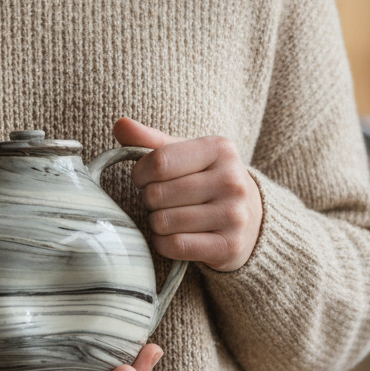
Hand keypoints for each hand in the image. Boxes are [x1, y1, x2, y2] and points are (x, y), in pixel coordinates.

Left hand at [113, 117, 262, 271]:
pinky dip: (163, 244)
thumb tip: (120, 124)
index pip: (158, 162)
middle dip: (149, 199)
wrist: (249, 217)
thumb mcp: (182, 153)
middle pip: (158, 194)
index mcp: (219, 149)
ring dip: (155, 223)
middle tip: (160, 200)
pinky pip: (175, 246)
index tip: (143, 178)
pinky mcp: (229, 246)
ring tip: (168, 216)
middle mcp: (231, 180)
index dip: (139, 174)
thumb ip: (149, 140)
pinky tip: (172, 236)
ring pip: (163, 222)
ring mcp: (234, 215)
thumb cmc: (204, 179)